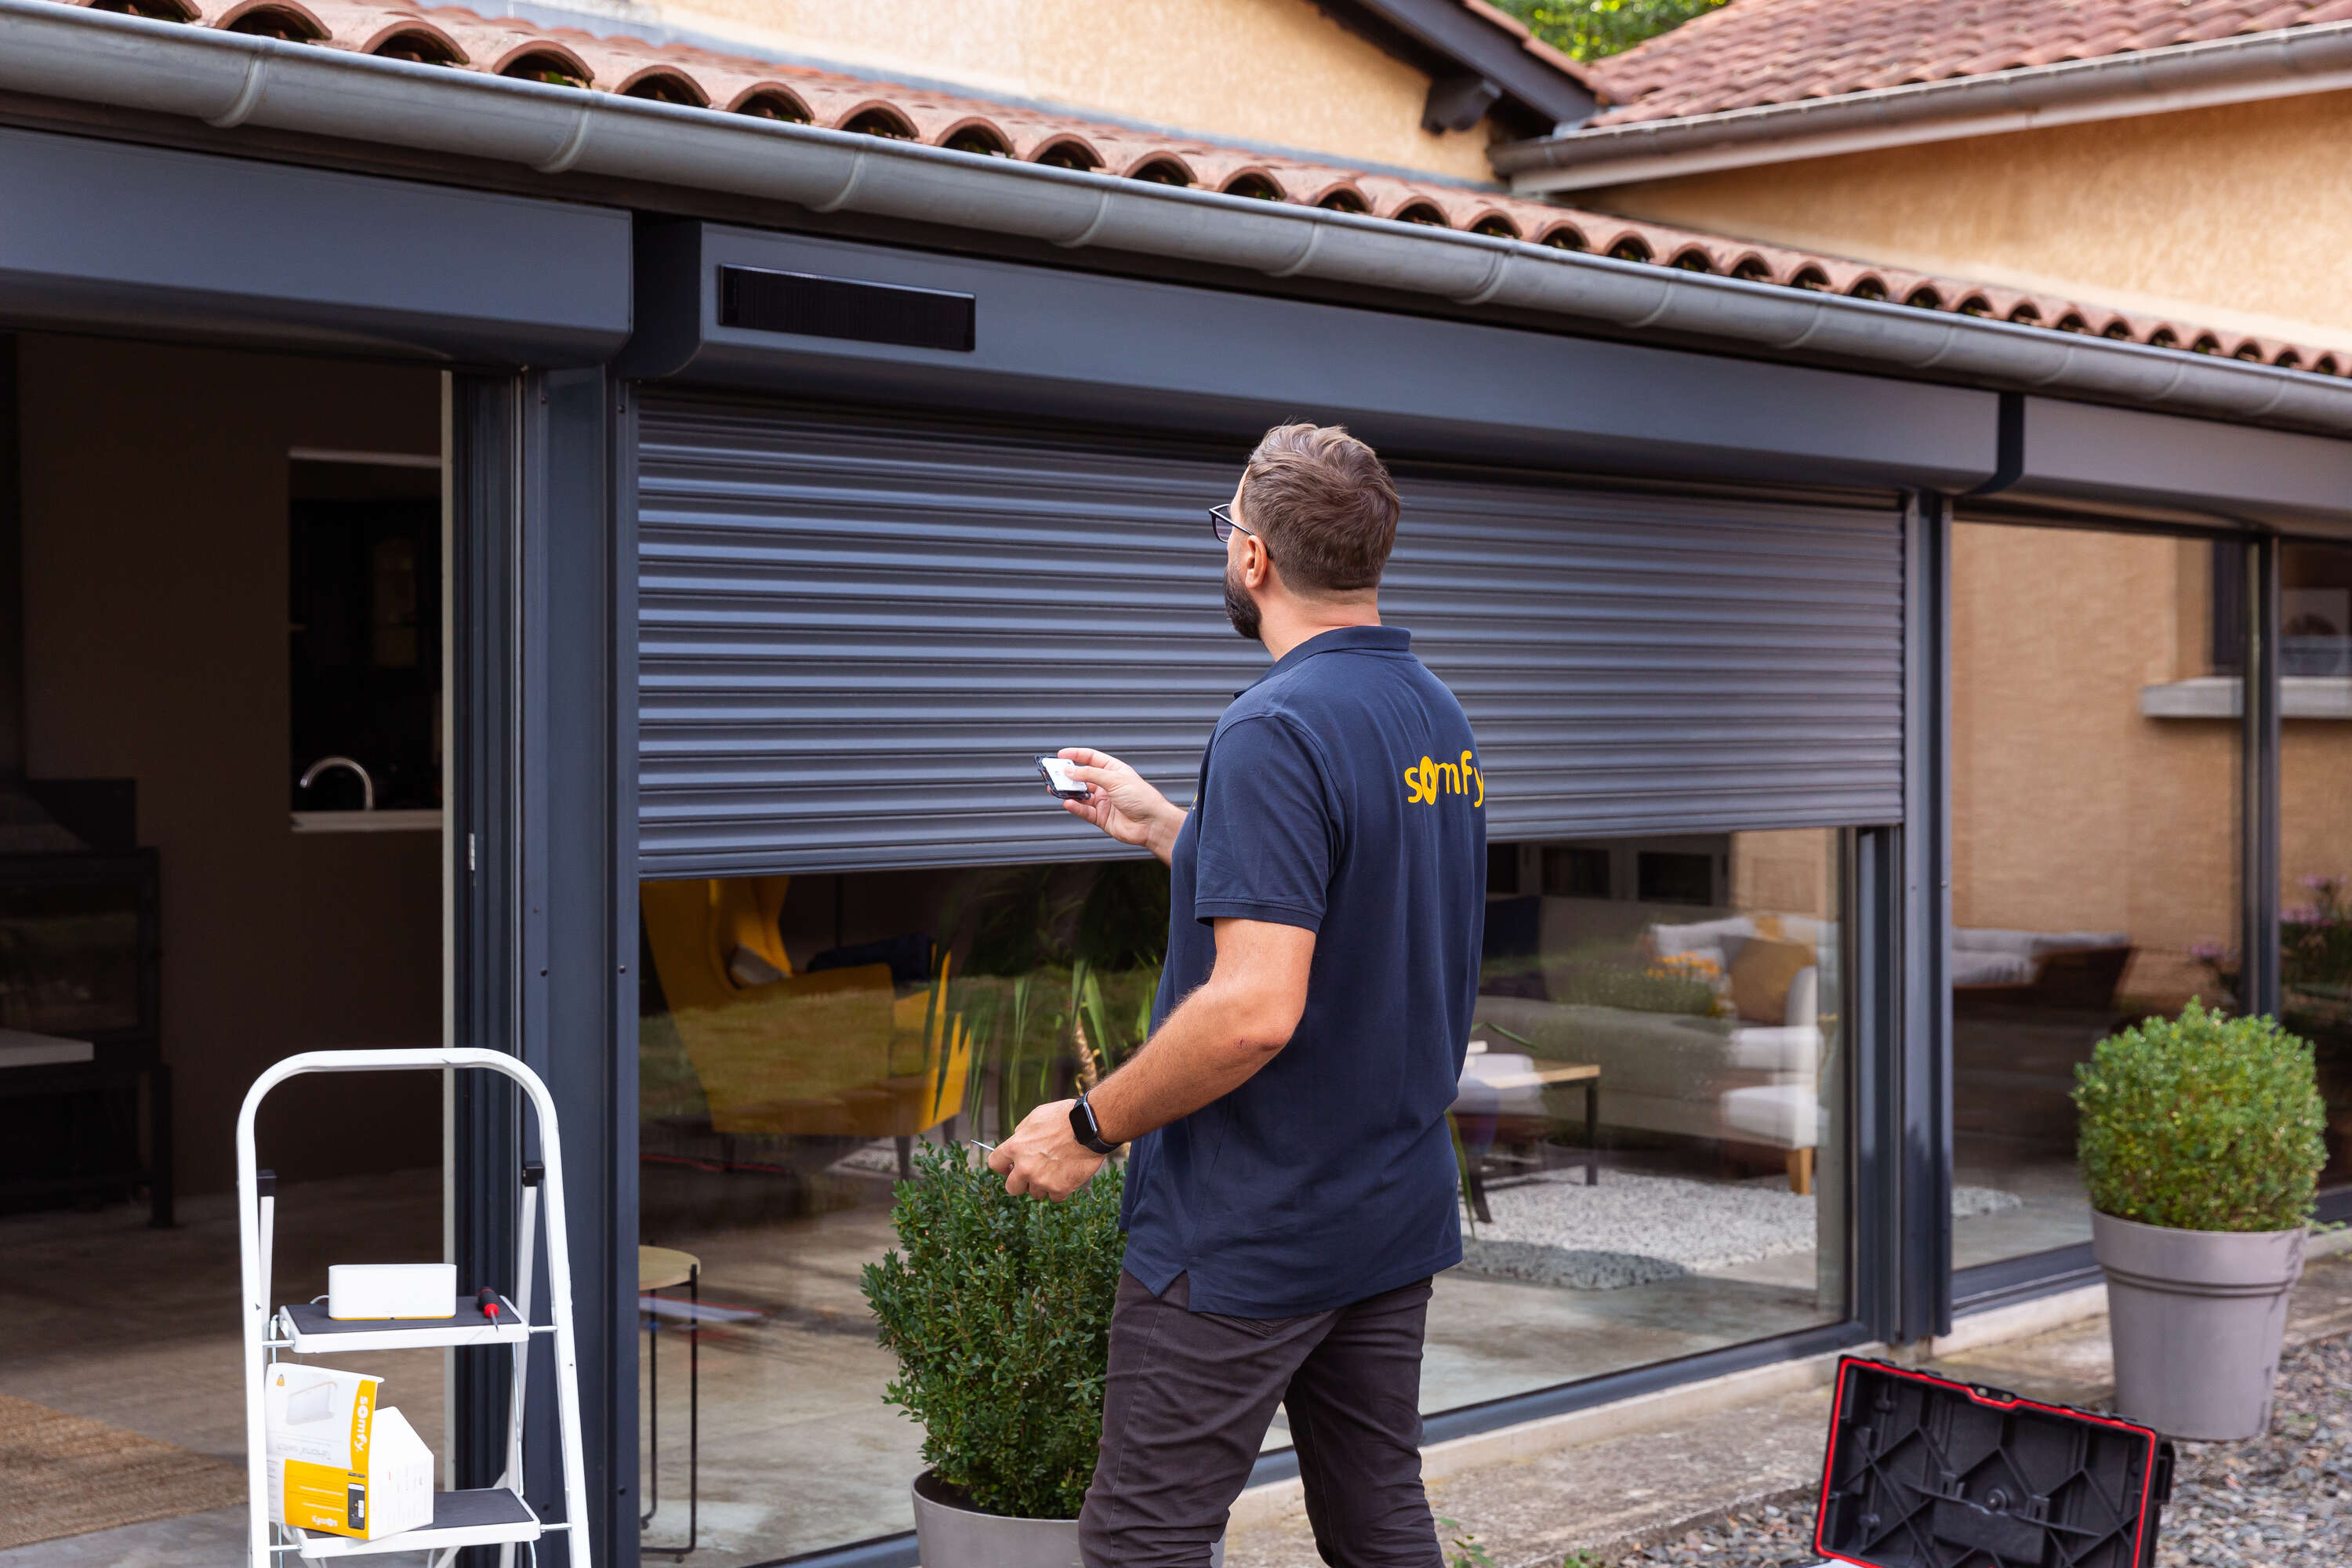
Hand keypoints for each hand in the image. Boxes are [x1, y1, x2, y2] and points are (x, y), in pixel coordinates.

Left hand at [986, 1097, 1107, 1201]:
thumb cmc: (1064, 1117)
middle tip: (1034, 1174)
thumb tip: (1018, 1143)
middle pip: (1012, 1188)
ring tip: (1056, 1170)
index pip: (995, 1164)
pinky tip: (1067, 1177)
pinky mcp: (1060, 1189)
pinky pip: (1055, 1197)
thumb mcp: (1036, 1117)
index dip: (1002, 1167)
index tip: (1009, 1168)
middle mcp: (1025, 1167)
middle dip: (1021, 1183)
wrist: (1090, 1127)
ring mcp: (1042, 1180)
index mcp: (1015, 1147)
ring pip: (1035, 1193)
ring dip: (1043, 1185)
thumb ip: (1022, 1133)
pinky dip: (1060, 1190)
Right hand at [1056, 747, 1183, 861]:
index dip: (1076, 755)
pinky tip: (1067, 802)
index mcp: (1113, 770)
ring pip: (1080, 795)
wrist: (1152, 823)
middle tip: (1051, 773)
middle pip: (1082, 777)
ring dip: (1067, 792)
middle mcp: (1107, 785)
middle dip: (1066, 775)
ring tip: (1054, 788)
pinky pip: (1084, 810)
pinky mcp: (1101, 817)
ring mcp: (1104, 801)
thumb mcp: (1114, 779)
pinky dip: (1075, 807)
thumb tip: (1070, 771)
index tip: (1060, 755)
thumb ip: (1090, 775)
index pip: (1091, 758)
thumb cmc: (1141, 797)